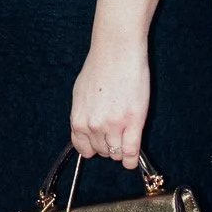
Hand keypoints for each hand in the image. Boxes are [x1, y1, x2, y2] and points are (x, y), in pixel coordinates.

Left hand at [70, 40, 149, 166]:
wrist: (116, 52)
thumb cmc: (99, 67)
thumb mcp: (80, 94)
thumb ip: (83, 115)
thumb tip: (87, 129)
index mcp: (78, 119)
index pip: (83, 148)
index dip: (93, 148)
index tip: (100, 145)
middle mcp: (93, 126)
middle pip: (102, 151)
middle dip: (109, 146)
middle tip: (117, 134)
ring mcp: (113, 125)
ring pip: (117, 153)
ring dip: (121, 150)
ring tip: (126, 140)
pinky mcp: (133, 122)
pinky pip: (131, 152)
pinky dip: (132, 159)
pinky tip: (133, 159)